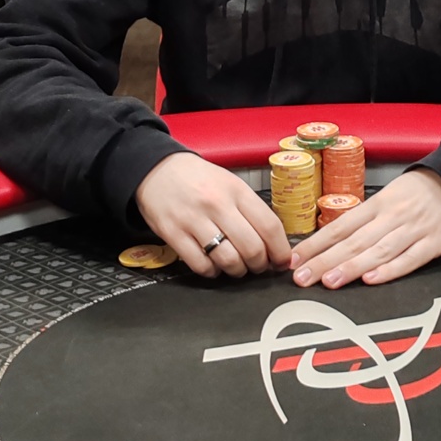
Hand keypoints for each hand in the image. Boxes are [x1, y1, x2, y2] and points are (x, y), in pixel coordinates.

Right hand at [135, 153, 291, 279]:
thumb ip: (251, 209)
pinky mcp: (173, 234)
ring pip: (228, 260)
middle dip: (260, 264)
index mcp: (236, 190)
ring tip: (237, 266)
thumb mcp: (230, 183)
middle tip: (259, 265)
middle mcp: (217, 205)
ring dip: (237, 271)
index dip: (281, 250)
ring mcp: (194, 220)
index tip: (283, 260)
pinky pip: (200, 265)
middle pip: (252, 248)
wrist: (157, 168)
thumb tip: (273, 241)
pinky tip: (213, 265)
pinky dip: (212, 271)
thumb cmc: (199, 178)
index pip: (270, 226)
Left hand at [290, 169, 440, 289]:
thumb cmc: (417, 193)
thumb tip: (329, 244)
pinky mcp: (434, 244)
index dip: (316, 244)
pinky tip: (371, 280)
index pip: (340, 226)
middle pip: (354, 241)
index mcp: (377, 204)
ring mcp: (413, 230)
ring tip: (329, 281)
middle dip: (325, 260)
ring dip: (351, 267)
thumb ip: (363, 221)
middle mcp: (392, 216)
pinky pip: (410, 259)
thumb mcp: (387, 197)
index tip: (295, 259)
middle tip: (302, 277)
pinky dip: (390, 270)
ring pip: (378, 251)